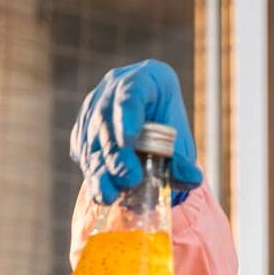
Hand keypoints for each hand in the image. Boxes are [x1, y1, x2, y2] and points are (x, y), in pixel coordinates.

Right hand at [69, 60, 204, 205]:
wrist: (152, 135)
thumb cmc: (171, 134)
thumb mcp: (182, 146)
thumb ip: (183, 161)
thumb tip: (192, 178)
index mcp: (146, 79)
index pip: (132, 91)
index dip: (128, 114)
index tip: (129, 140)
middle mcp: (114, 87)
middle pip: (107, 119)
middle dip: (116, 154)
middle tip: (128, 181)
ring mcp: (94, 106)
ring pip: (91, 137)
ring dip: (99, 169)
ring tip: (109, 195)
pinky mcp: (83, 129)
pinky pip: (82, 150)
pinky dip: (91, 172)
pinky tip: (101, 191)